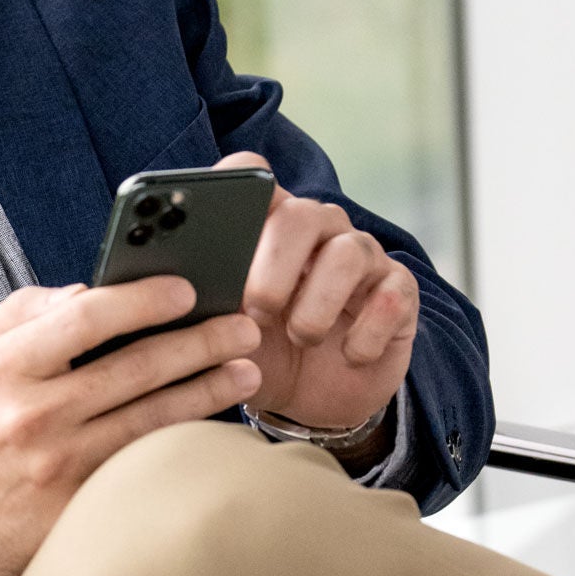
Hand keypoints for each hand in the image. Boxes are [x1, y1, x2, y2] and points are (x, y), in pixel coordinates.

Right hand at [0, 278, 261, 575]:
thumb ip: (28, 309)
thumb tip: (90, 292)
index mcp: (7, 367)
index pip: (86, 319)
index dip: (142, 300)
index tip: (186, 288)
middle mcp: (34, 415)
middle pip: (136, 368)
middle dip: (200, 342)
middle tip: (244, 325)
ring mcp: (60, 467)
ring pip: (153, 420)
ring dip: (209, 390)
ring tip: (247, 370)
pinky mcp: (78, 510)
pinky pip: (145, 466)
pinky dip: (184, 443)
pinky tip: (217, 425)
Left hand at [216, 151, 418, 431]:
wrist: (309, 401)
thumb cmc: (260, 351)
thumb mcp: (223, 332)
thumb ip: (201, 304)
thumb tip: (176, 289)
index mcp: (267, 223)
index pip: (253, 175)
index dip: (235, 187)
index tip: (211, 222)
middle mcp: (317, 226)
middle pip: (300, 214)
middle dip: (273, 267)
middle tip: (257, 312)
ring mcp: (362, 255)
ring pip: (347, 253)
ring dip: (317, 307)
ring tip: (302, 339)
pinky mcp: (398, 290)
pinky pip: (390, 297)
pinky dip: (364, 335)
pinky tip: (349, 355)